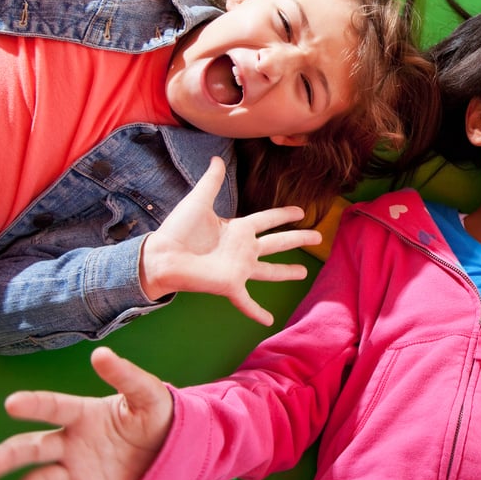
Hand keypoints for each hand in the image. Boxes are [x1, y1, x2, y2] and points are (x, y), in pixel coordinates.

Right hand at [0, 347, 171, 479]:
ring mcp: (75, 470)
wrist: (170, 449)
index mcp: (83, 414)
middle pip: (34, 447)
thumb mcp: (146, 394)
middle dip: (10, 455)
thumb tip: (100, 353)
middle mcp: (70, 442)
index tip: (11, 403)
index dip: (34, 405)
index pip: (54, 407)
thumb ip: (125, 376)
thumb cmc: (154, 415)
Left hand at [139, 156, 321, 325]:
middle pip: (278, 243)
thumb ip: (212, 181)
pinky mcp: (231, 285)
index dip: (284, 215)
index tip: (301, 211)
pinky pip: (247, 301)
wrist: (162, 256)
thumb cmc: (178, 230)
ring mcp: (239, 268)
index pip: (268, 219)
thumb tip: (217, 158)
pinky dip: (257, 312)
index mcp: (238, 228)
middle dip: (298, 240)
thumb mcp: (198, 200)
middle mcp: (243, 249)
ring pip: (270, 271)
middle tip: (318, 237)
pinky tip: (269, 322)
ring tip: (304, 273)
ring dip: (287, 273)